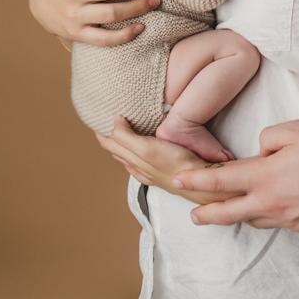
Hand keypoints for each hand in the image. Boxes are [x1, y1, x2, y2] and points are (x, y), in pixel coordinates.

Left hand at [96, 116, 243, 204]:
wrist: (202, 180)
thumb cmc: (175, 164)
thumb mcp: (146, 148)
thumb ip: (125, 137)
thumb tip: (114, 123)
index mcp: (132, 160)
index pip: (109, 143)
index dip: (101, 131)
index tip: (96, 117)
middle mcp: (139, 168)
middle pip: (117, 149)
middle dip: (108, 136)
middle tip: (105, 120)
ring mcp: (151, 171)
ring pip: (130, 155)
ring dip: (122, 142)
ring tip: (121, 129)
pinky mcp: (164, 171)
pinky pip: (143, 159)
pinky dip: (137, 148)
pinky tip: (144, 145)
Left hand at [171, 119, 298, 232]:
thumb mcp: (293, 130)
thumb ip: (267, 139)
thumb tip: (260, 152)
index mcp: (264, 177)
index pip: (219, 181)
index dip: (195, 181)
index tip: (178, 181)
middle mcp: (272, 203)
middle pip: (229, 213)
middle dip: (207, 214)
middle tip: (193, 215)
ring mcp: (290, 219)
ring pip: (256, 219)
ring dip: (241, 214)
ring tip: (231, 209)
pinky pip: (281, 221)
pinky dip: (272, 213)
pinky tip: (277, 205)